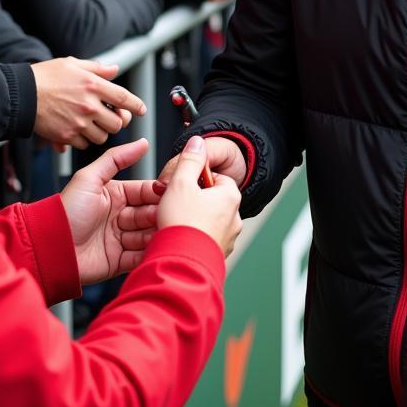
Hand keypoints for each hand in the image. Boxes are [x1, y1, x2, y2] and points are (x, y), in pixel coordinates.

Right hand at [30, 58, 145, 150]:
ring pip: (102, 137)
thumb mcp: (73, 64)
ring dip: (100, 132)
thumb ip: (97, 68)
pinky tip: (76, 130)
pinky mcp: (66, 136)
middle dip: (116, 122)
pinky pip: (84, 145)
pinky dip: (84, 140)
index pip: (124, 98)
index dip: (136, 105)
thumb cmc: (45, 76)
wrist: (20, 95)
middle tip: (109, 118)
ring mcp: (78, 122)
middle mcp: (89, 105)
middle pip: (117, 123)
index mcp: (93, 85)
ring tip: (90, 124)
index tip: (141, 110)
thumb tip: (114, 69)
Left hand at [60, 138, 163, 283]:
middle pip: (148, 214)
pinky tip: (154, 249)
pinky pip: (139, 257)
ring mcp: (119, 239)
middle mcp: (119, 216)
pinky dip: (147, 253)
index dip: (157, 193)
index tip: (171, 194)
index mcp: (115, 195)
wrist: (50, 249)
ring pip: (146, 235)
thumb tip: (142, 142)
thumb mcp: (90, 178)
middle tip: (164, 216)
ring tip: (160, 234)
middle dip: (157, 215)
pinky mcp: (118, 261)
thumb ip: (116, 158)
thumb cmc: (65, 212)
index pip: (144, 191)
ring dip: (154, 234)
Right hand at [157, 136, 242, 256]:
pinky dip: (192, 238)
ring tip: (173, 223)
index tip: (182, 184)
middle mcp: (234, 219)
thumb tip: (197, 142)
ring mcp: (227, 240)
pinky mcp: (216, 257)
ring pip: (207, 222)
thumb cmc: (182, 224)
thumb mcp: (181, 183)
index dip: (196, 178)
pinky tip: (177, 240)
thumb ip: (190, 160)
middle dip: (192, 200)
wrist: (181, 265)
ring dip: (192, 221)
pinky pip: (203, 241)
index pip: (216, 178)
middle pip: (211, 200)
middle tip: (174, 203)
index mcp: (230, 197)